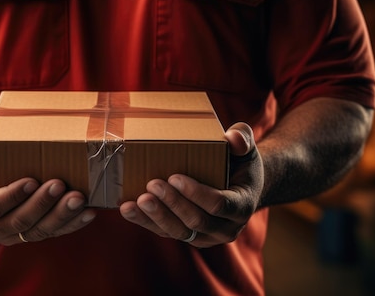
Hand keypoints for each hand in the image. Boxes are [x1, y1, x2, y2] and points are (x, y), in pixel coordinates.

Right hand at [0, 129, 95, 244]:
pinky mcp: (29, 234)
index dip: (12, 196)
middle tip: (60, 185)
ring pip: (38, 231)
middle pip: (18, 221)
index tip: (32, 180)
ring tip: (79, 200)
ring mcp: (10, 235)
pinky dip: (71, 224)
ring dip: (61, 216)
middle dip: (42, 204)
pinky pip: (52, 232)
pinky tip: (88, 212)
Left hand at [119, 122, 263, 247]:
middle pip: (197, 222)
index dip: (197, 194)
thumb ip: (242, 139)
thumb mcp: (246, 149)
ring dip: (156, 216)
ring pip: (179, 232)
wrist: (238, 186)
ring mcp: (206, 236)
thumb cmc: (240, 163)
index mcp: (242, 207)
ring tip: (137, 201)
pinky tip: (129, 209)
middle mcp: (226, 228)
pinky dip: (145, 221)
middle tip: (152, 184)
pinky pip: (165, 232)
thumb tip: (232, 138)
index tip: (174, 177)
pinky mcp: (188, 237)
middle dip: (173, 203)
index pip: (220, 205)